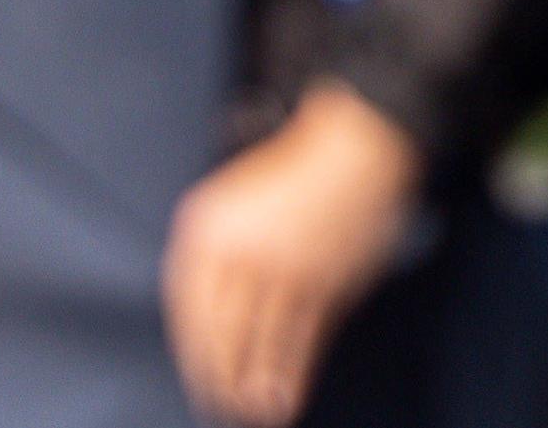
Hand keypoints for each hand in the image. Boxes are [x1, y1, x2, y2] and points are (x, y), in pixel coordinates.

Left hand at [159, 85, 420, 425]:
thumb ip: (214, 254)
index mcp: (208, 231)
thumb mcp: (232, 202)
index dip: (195, 354)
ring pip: (261, 343)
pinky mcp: (325, 280)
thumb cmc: (295, 171)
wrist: (358, 145)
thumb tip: (207, 319)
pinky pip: (302, 339)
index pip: (190, 311)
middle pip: (221, 334)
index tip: (199, 381)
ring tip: (254, 414)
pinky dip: (294, 374)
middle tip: (219, 407)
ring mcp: (285, 267)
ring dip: (255, 388)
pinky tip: (289, 396)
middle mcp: (241, 252)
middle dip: (220, 379)